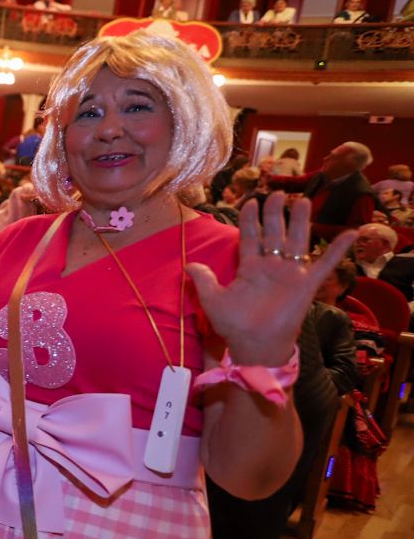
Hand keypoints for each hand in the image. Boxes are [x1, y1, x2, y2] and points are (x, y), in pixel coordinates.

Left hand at [188, 194, 354, 365]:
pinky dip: (337, 250)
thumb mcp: (212, 299)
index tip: (250, 200)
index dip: (250, 219)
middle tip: (277, 193)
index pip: (250, 236)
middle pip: (274, 233)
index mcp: (250, 267)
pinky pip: (324, 265)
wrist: (254, 345)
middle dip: (275, 213)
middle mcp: (271, 267)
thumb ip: (203, 280)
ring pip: (296, 241)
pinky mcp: (306, 285)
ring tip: (303, 200)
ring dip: (300, 222)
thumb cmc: (234, 325)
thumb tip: (188, 264)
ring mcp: (290, 274)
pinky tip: (350, 234)